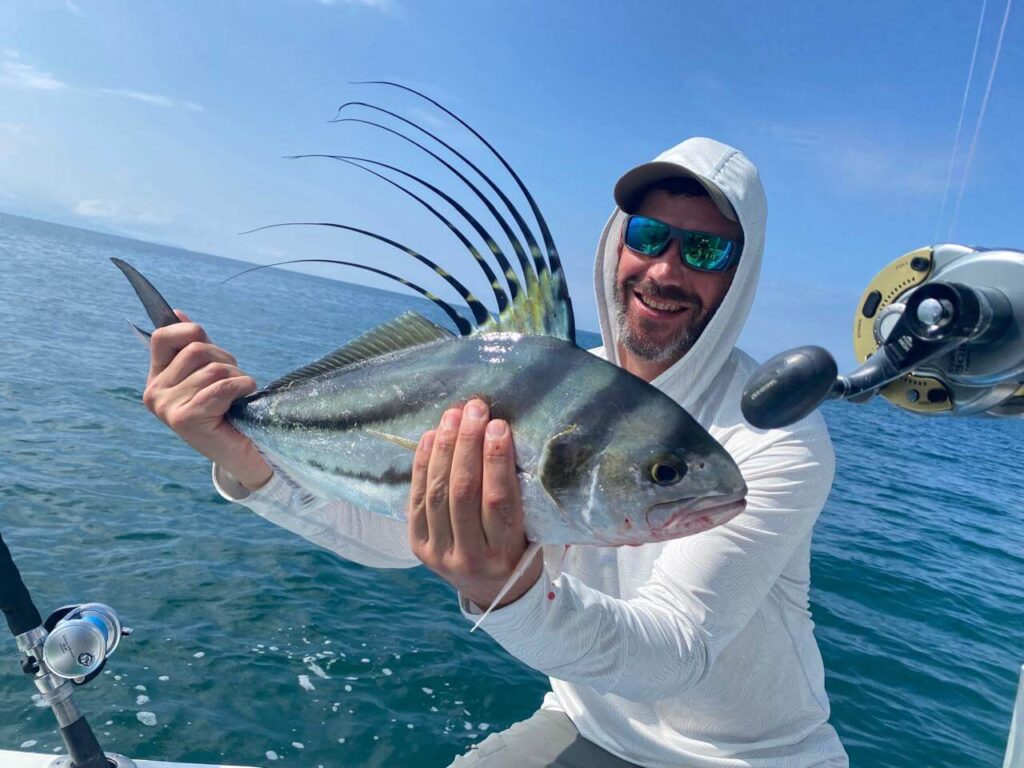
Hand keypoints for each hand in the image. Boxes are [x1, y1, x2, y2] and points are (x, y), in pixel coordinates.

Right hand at [143, 310, 271, 490]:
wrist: (246, 452)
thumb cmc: (229, 410)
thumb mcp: (209, 372)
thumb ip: (192, 345)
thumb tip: (177, 313)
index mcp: (157, 378)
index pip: (163, 336)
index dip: (191, 332)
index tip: (208, 344)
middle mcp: (155, 393)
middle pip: (196, 350)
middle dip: (225, 359)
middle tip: (233, 381)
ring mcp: (167, 408)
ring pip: (213, 368)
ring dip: (237, 377)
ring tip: (237, 395)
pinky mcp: (185, 419)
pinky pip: (222, 386)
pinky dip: (241, 387)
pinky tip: (243, 400)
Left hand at [407, 399, 541, 608]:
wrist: (491, 593)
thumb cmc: (519, 551)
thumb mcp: (530, 531)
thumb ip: (517, 495)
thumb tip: (502, 435)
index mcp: (505, 554)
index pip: (497, 501)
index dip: (496, 460)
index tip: (498, 425)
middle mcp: (469, 556)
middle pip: (463, 492)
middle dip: (468, 445)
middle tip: (474, 410)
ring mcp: (438, 553)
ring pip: (437, 493)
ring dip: (445, 449)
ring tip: (453, 416)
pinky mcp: (417, 546)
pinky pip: (416, 499)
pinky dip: (423, 465)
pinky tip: (432, 437)